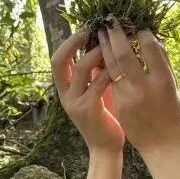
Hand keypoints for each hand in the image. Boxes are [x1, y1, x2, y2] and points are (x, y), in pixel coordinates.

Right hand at [51, 31, 125, 154]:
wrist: (106, 149)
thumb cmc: (105, 119)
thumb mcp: (97, 92)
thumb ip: (95, 74)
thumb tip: (102, 46)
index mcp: (65, 89)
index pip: (58, 59)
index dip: (69, 42)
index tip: (87, 29)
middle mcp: (65, 95)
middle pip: (59, 60)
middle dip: (73, 42)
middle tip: (92, 31)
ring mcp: (75, 103)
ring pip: (81, 68)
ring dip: (97, 53)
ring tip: (111, 45)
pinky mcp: (89, 110)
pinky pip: (98, 83)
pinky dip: (109, 71)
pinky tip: (121, 66)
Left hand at [97, 21, 179, 155]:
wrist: (163, 144)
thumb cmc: (172, 113)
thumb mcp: (174, 86)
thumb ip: (163, 64)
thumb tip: (152, 39)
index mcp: (164, 79)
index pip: (150, 47)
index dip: (142, 34)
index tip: (137, 27)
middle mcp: (145, 87)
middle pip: (124, 53)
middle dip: (115, 34)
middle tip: (110, 21)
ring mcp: (129, 96)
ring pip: (111, 66)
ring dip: (105, 47)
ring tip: (102, 33)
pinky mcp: (119, 104)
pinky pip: (110, 79)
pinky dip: (105, 65)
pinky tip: (102, 55)